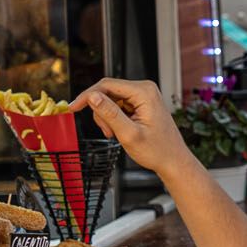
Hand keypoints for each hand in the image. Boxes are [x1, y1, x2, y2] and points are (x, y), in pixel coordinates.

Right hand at [75, 78, 191, 174]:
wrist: (173, 160)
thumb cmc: (157, 150)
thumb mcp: (129, 134)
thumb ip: (110, 114)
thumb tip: (92, 96)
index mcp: (144, 92)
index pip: (106, 85)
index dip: (87, 96)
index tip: (73, 108)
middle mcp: (144, 89)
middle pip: (107, 91)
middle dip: (101, 112)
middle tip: (107, 132)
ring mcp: (143, 95)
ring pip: (110, 100)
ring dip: (107, 118)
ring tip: (116, 134)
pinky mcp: (140, 103)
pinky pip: (117, 105)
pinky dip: (113, 119)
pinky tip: (120, 131)